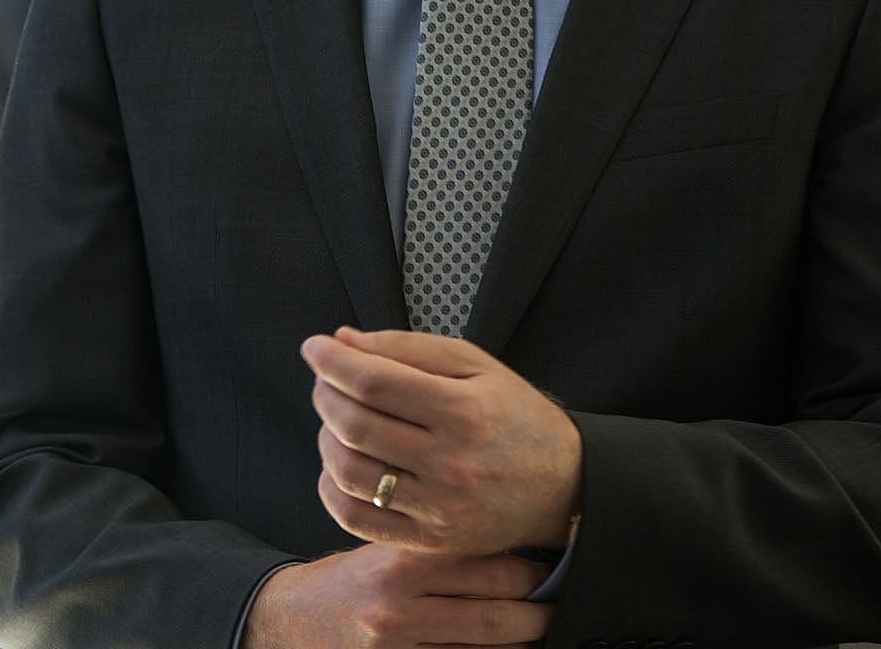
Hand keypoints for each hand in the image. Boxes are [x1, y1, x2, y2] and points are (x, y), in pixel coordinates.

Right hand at [240, 545, 552, 648]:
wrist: (296, 619)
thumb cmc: (356, 579)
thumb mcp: (392, 547)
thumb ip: (444, 546)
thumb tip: (522, 546)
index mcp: (405, 558)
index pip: (490, 563)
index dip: (534, 567)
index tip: (556, 565)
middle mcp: (400, 603)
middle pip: (496, 610)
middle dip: (538, 610)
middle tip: (558, 602)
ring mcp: (396, 645)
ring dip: (521, 642)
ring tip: (539, 629)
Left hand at [302, 327, 580, 557]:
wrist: (565, 485)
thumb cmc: (516, 416)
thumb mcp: (477, 365)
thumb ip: (408, 348)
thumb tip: (343, 340)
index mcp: (464, 410)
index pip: (375, 382)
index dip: (334, 361)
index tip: (315, 346)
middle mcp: (451, 462)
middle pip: (357, 425)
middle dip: (325, 394)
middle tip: (325, 380)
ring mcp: (440, 508)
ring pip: (350, 473)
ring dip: (326, 439)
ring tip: (334, 421)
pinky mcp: (431, 540)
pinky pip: (358, 519)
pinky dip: (332, 489)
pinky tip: (337, 466)